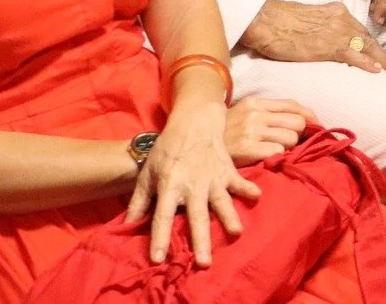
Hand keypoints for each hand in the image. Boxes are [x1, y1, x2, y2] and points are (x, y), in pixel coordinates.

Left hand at [125, 96, 256, 266]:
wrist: (193, 122)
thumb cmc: (167, 149)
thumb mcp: (148, 172)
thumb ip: (139, 200)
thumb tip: (127, 225)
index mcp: (169, 186)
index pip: (162, 216)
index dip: (159, 238)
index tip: (158, 259)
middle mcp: (191, 185)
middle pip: (195, 216)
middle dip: (199, 240)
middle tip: (204, 262)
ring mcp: (212, 178)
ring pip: (221, 202)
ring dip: (228, 217)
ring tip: (236, 233)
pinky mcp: (227, 171)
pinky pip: (239, 182)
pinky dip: (248, 188)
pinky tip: (257, 196)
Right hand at [223, 96, 312, 164]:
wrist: (199, 149)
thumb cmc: (226, 134)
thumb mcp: (245, 115)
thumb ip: (270, 114)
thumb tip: (305, 120)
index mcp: (255, 102)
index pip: (293, 105)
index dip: (309, 116)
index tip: (316, 125)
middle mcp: (254, 114)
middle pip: (297, 123)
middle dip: (298, 134)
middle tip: (287, 143)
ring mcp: (250, 131)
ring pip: (291, 139)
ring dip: (287, 147)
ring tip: (272, 150)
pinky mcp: (247, 149)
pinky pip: (278, 151)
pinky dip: (276, 156)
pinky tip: (265, 158)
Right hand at [239, 0, 385, 76]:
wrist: (267, 21)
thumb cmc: (281, 21)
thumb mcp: (310, 18)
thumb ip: (324, 26)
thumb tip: (328, 39)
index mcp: (337, 11)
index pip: (359, 29)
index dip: (371, 44)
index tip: (379, 54)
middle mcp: (341, 19)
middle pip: (367, 38)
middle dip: (382, 53)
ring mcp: (336, 31)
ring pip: (366, 46)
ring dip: (381, 60)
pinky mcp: (327, 45)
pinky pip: (353, 55)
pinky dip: (366, 62)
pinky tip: (376, 70)